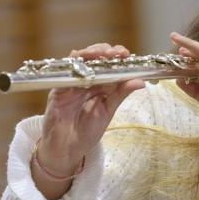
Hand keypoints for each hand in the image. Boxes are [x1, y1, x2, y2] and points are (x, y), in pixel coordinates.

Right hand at [39, 43, 144, 177]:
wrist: (67, 149)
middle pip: (93, 57)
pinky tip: (81, 63)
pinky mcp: (57, 92)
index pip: (108, 63)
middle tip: (115, 52)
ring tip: (101, 53)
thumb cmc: (87, 131)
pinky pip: (63, 76)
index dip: (116, 56)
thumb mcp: (108, 110)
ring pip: (77, 61)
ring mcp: (70, 84)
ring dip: (89, 54)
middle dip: (104, 50)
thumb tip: (141, 81)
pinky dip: (72, 68)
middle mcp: (84, 80)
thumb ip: (121, 94)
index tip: (126, 54)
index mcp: (99, 84)